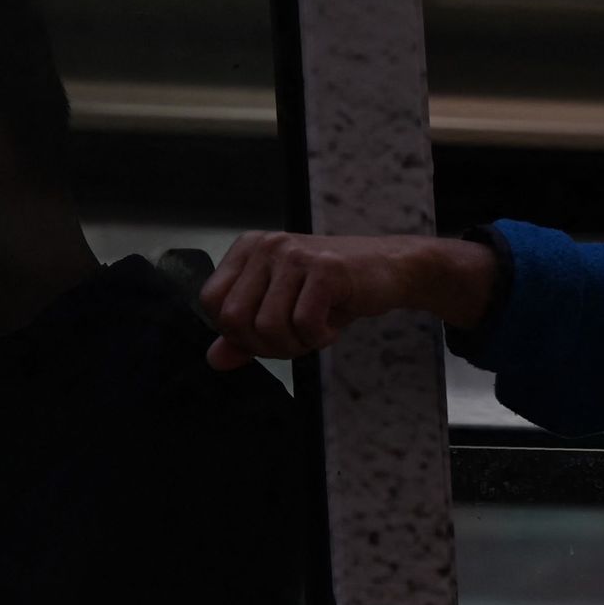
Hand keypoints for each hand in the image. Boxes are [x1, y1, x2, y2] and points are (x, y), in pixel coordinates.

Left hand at [199, 231, 496, 363]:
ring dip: (295, 344)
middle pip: (234, 319)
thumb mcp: (283, 308)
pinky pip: (304, 324)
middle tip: (296, 338)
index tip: (269, 334)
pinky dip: (319, 338)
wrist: (391, 269)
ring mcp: (295, 254)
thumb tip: (215, 359)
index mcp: (248, 249)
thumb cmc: (335, 288)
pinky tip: (332, 326)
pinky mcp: (325, 268)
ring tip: (316, 330)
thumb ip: (246, 334)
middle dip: (265, 345)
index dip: (238, 333)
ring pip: (267, 326)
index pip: (212, 303)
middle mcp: (267, 245)